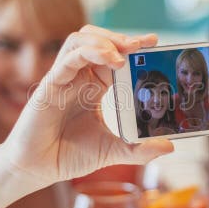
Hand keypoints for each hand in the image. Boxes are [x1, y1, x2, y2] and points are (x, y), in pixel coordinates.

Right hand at [0, 25, 173, 185]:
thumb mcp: (112, 151)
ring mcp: (64, 78)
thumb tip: (170, 146)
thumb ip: (139, 149)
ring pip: (81, 40)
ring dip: (105, 39)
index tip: (154, 43)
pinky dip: (89, 52)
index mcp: (94, 86)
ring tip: (126, 51)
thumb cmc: (69, 155)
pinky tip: (110, 59)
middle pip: (98, 39)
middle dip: (121, 37)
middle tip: (144, 43)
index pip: (114, 56)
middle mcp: (79, 77)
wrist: (38, 170)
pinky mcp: (50, 85)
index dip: (132, 46)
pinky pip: (68, 59)